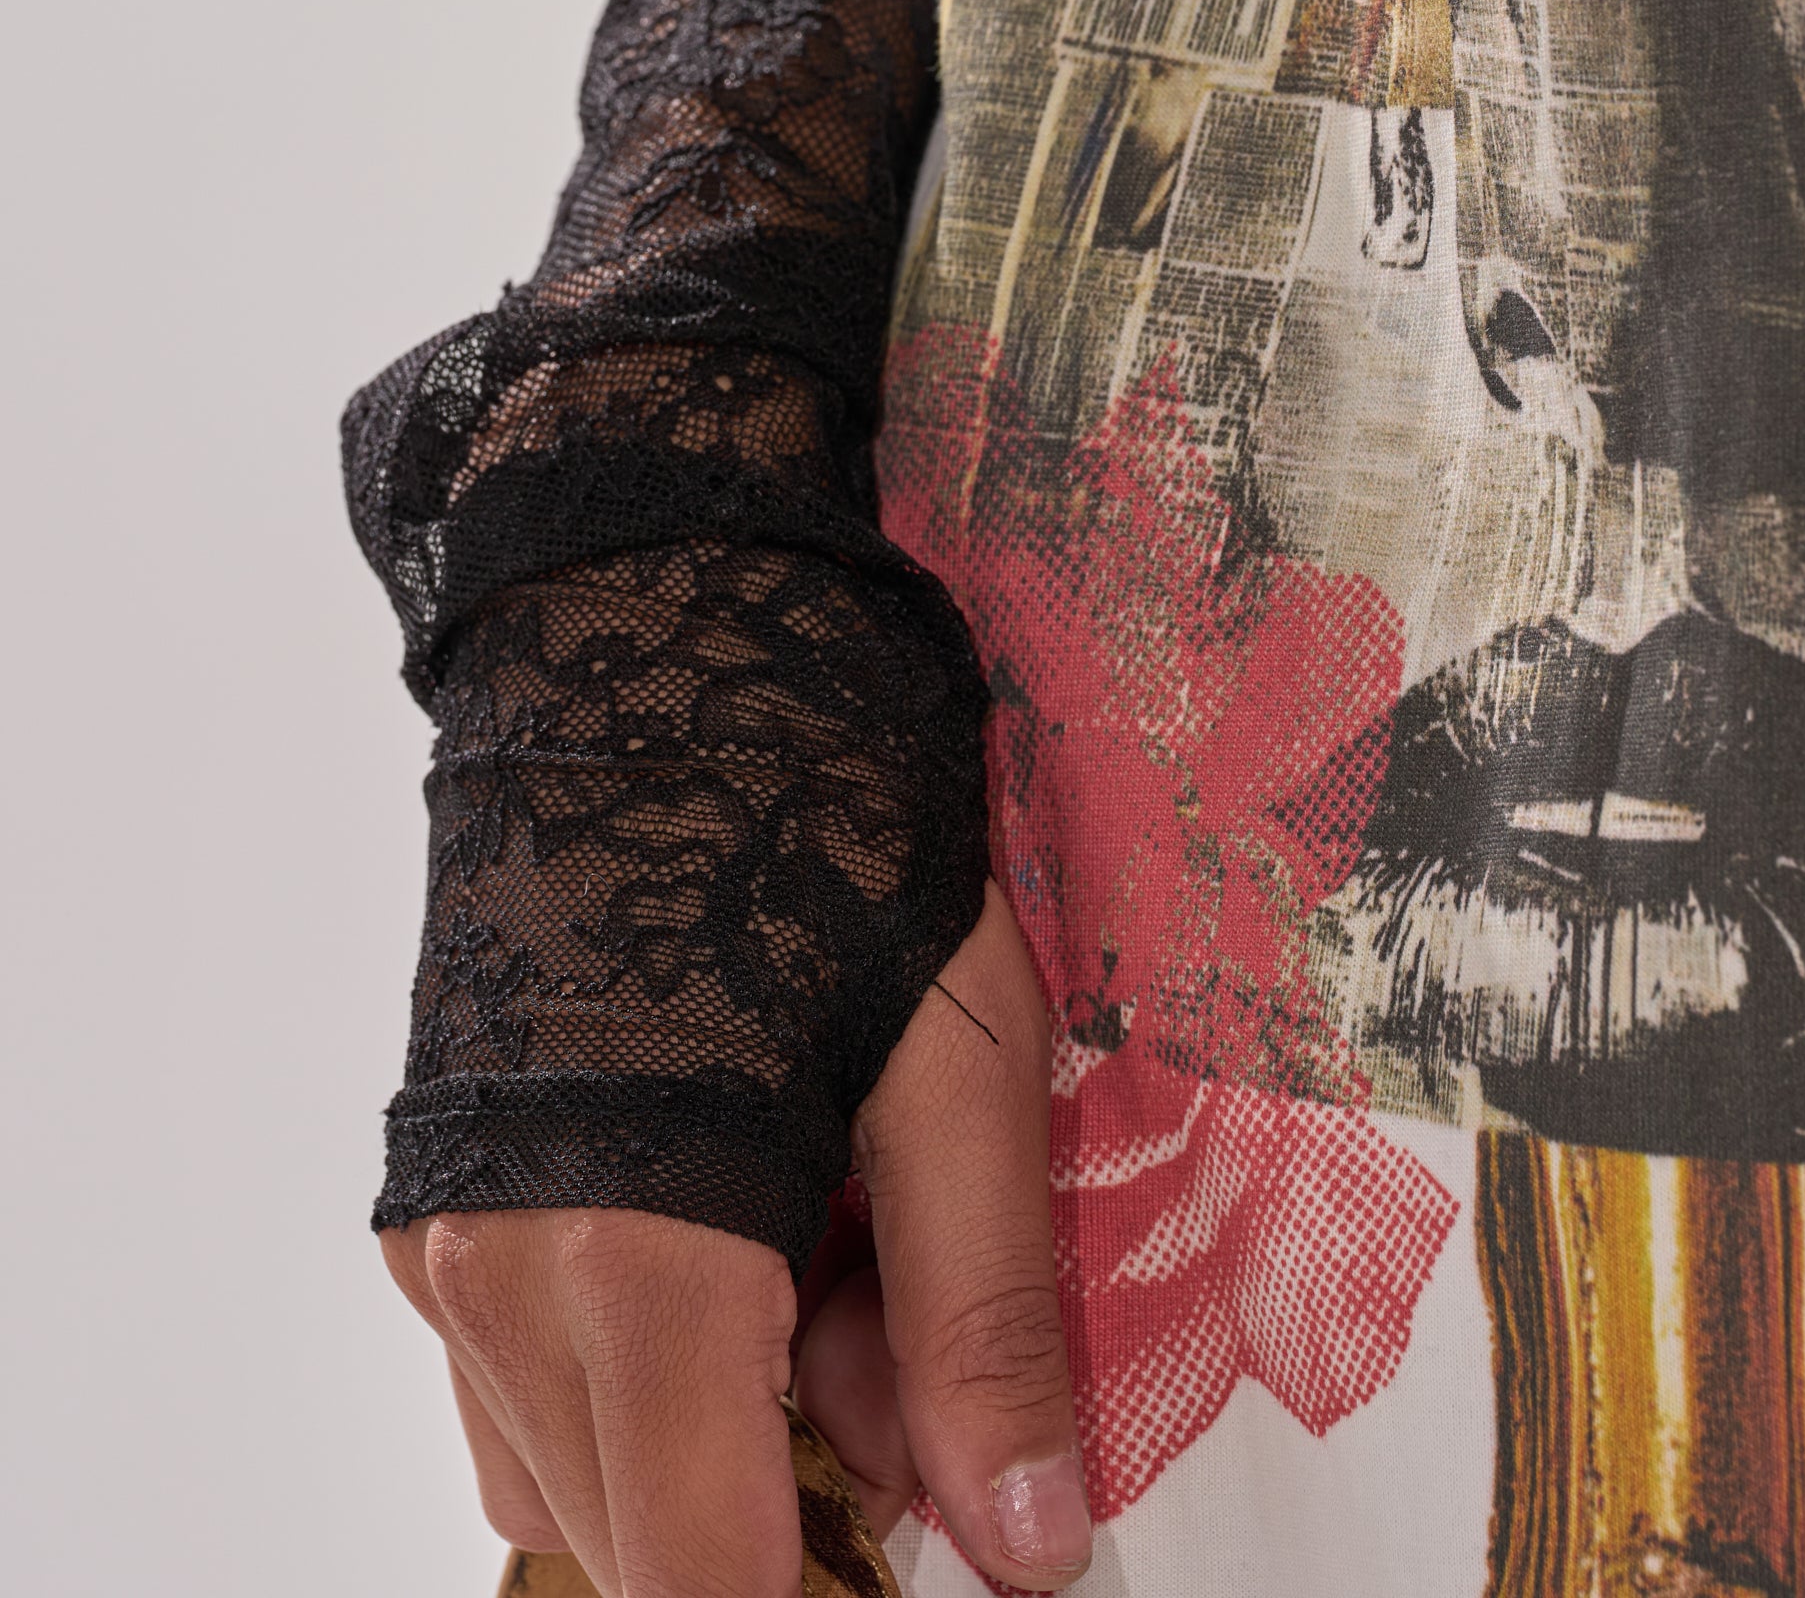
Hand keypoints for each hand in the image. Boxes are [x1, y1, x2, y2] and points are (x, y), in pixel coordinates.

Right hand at [381, 884, 1090, 1597]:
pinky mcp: (439, 1207)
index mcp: (637, 1262)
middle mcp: (501, 1281)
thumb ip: (986, 1324)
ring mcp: (449, 1248)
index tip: (923, 1552)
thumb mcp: (958, 1068)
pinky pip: (533, 1385)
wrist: (649, 634)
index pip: (700, 1585)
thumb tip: (1032, 1542)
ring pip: (583, 1478)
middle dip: (804, 1503)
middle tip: (912, 1344)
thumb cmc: (812, 820)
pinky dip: (652, 1370)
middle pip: (644, 1550)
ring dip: (727, 1438)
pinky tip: (752, 1225)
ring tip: (838, 1251)